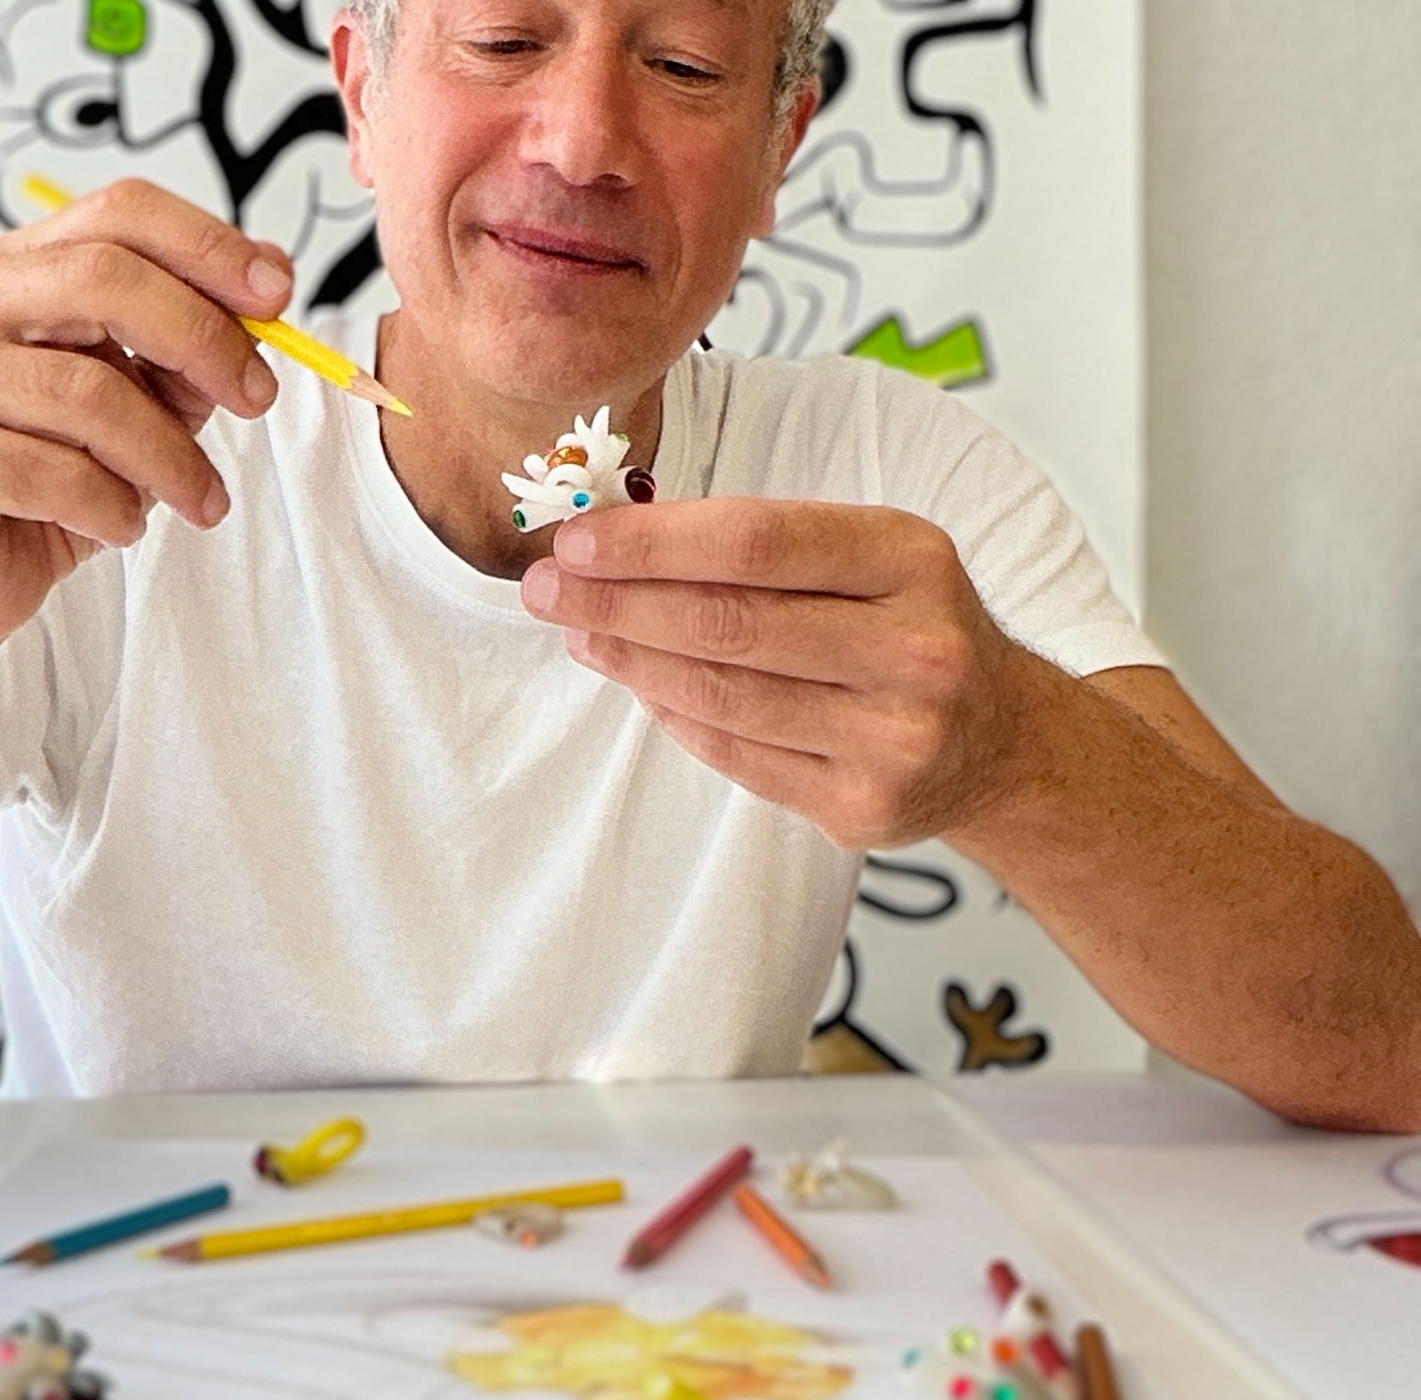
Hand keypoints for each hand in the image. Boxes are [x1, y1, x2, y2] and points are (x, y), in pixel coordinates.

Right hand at [0, 178, 295, 656]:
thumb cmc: (57, 484)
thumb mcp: (146, 403)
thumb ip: (195, 342)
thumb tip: (273, 273)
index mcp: (14, 268)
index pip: (117, 214)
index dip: (207, 246)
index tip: (277, 297)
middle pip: (101, 279)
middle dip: (201, 338)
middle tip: (259, 400)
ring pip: (86, 392)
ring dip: (169, 456)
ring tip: (200, 500)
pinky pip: (49, 473)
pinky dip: (111, 507)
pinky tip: (121, 527)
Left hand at [520, 498, 1047, 849]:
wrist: (1006, 742)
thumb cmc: (912, 626)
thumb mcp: (875, 557)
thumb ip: (766, 543)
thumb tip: (618, 536)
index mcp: (912, 558)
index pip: (755, 541)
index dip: (653, 542)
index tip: (578, 539)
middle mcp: (915, 649)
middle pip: (729, 623)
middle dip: (618, 601)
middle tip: (546, 587)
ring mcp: (895, 737)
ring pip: (723, 696)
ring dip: (631, 661)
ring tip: (578, 631)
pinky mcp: (865, 807)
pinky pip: (738, 755)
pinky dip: (674, 716)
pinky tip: (636, 684)